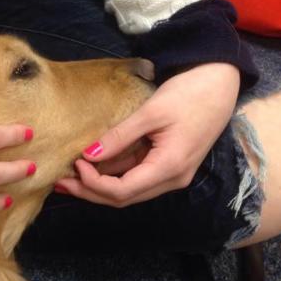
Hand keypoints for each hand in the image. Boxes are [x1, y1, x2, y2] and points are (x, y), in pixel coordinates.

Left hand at [56, 63, 239, 206]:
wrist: (221, 83)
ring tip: (69, 176)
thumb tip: (89, 156)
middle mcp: (172, 178)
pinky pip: (136, 176)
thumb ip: (119, 137)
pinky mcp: (169, 164)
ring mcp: (172, 174)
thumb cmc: (190, 93)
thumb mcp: (151, 113)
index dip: (93, 183)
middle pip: (123, 198)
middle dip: (89, 192)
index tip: (75, 163)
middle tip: (59, 182)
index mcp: (169, 167)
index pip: (121, 191)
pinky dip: (113, 174)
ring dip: (99, 185)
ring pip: (129, 190)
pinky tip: (91, 166)